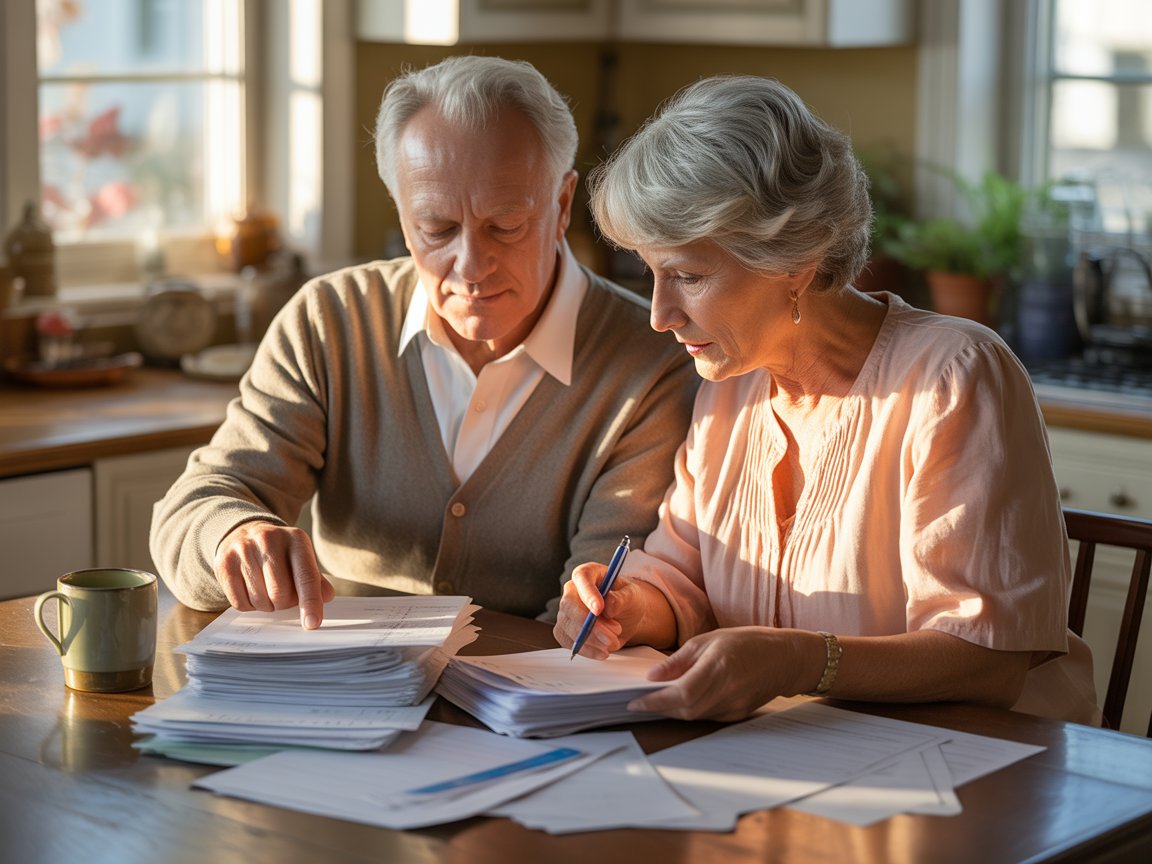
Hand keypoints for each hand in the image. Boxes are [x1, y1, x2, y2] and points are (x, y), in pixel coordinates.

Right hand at [213, 521, 334, 628]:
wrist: (245, 532)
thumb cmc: (280, 553)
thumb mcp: (301, 558)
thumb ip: (315, 580)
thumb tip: (326, 597)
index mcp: (296, 539)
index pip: (306, 577)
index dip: (310, 603)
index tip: (312, 624)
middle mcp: (269, 540)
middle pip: (280, 593)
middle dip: (284, 604)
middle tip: (283, 597)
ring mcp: (244, 550)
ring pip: (260, 600)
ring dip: (267, 606)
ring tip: (267, 590)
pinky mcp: (224, 563)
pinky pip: (240, 603)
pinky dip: (249, 606)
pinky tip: (252, 590)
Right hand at [553, 563, 664, 659]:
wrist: (626, 617)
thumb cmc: (627, 600)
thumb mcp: (632, 595)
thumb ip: (622, 598)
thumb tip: (609, 604)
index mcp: (589, 573)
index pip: (581, 577)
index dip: (588, 593)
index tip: (599, 609)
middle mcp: (573, 590)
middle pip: (569, 605)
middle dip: (590, 624)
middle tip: (613, 635)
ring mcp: (566, 611)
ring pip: (567, 625)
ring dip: (590, 639)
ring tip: (613, 643)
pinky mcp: (565, 630)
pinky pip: (568, 641)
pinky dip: (585, 649)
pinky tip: (602, 652)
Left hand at [627, 627, 821, 721]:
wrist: (786, 659)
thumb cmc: (748, 642)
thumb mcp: (709, 640)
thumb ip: (679, 661)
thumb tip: (652, 676)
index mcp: (718, 668)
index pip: (680, 694)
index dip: (654, 702)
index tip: (634, 702)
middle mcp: (727, 692)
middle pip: (685, 711)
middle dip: (659, 708)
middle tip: (640, 701)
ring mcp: (735, 706)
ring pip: (694, 717)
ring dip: (673, 711)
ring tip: (658, 699)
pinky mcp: (738, 714)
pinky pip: (707, 716)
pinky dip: (691, 710)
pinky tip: (682, 700)